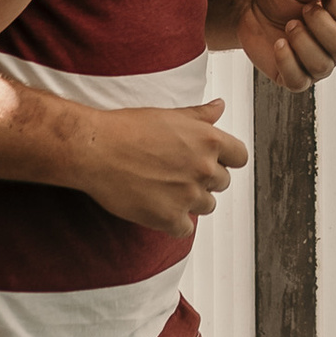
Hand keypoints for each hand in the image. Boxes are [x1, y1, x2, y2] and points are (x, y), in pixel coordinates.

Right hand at [73, 98, 248, 234]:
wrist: (95, 149)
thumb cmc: (127, 129)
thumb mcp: (169, 115)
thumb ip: (200, 115)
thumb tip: (219, 107)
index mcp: (209, 140)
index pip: (240, 157)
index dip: (226, 160)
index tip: (211, 161)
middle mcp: (204, 168)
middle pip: (223, 183)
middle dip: (205, 180)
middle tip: (178, 173)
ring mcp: (189, 195)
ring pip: (206, 206)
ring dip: (191, 201)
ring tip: (165, 189)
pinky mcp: (170, 218)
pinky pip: (186, 229)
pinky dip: (174, 223)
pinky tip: (158, 209)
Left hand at [230, 0, 335, 94]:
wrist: (251, 10)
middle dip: (319, 24)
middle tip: (301, 12)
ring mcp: (318, 66)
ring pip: (321, 65)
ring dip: (301, 40)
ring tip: (289, 26)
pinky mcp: (296, 79)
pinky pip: (298, 81)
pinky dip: (286, 60)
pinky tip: (279, 44)